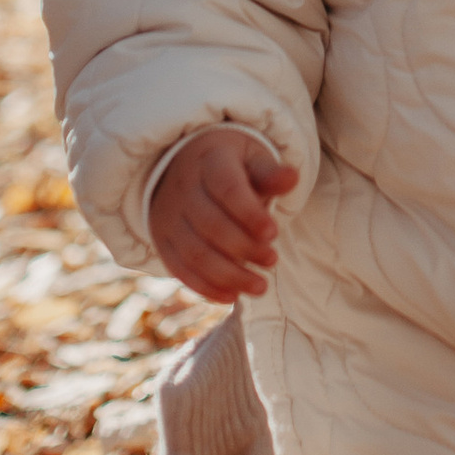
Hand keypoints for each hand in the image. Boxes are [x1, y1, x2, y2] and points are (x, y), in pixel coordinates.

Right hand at [149, 127, 298, 301]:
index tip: (273, 233)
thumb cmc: (230, 165)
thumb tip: (292, 177)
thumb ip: (269, 173)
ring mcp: (169, 217)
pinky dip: (205, 287)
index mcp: (209, 162)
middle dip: (244, 248)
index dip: (249, 213)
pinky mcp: (163, 241)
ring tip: (260, 286)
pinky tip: (232, 296)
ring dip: (229, 275)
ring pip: (195, 253)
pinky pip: (179, 269)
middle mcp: (183, 189)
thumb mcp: (250, 158)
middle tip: (273, 260)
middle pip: (211, 225)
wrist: (184, 165)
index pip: (226, 188)